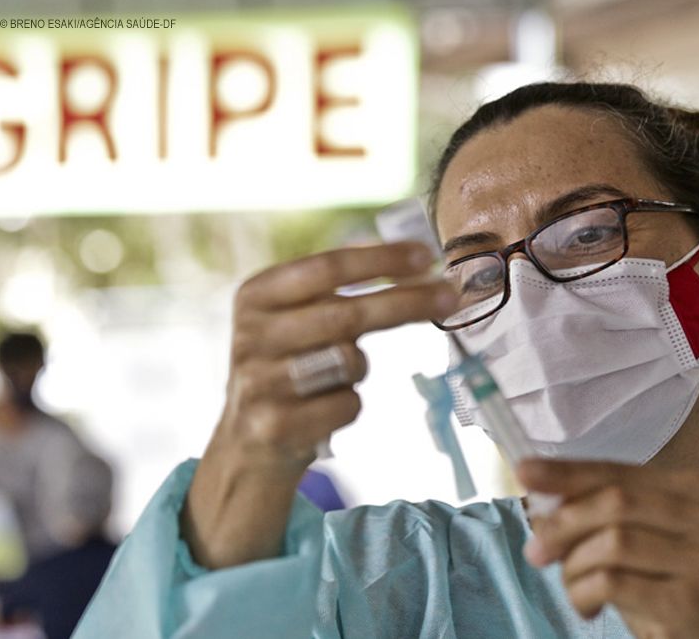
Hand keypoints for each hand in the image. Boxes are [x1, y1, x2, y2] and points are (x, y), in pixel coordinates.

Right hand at [182, 241, 457, 567]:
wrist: (247, 443)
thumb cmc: (288, 367)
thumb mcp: (293, 318)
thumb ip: (336, 290)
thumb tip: (413, 258)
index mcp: (256, 295)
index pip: (325, 267)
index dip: (379, 259)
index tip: (425, 255)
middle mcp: (250, 334)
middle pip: (346, 313)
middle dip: (406, 302)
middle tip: (451, 295)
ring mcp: (259, 382)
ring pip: (350, 361)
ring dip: (361, 367)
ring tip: (337, 376)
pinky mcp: (273, 426)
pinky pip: (347, 405)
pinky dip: (350, 405)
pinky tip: (324, 411)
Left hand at [517, 459, 698, 638]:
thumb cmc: (659, 590)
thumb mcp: (627, 543)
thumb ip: (591, 513)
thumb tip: (536, 488)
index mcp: (692, 490)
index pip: (618, 472)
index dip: (567, 472)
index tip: (524, 471)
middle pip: (615, 502)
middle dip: (563, 524)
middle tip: (534, 552)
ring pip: (613, 543)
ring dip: (574, 567)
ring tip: (573, 588)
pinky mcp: (693, 602)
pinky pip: (614, 582)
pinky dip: (584, 593)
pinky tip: (588, 608)